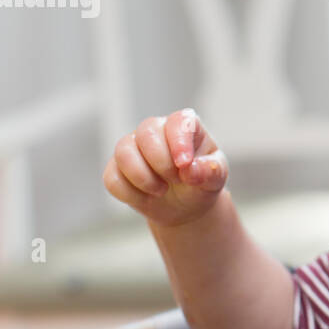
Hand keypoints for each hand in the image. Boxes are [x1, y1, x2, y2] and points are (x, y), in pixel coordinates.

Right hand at [103, 108, 229, 227]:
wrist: (186, 206)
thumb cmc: (201, 183)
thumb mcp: (215, 179)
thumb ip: (211, 172)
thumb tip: (191, 170)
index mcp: (184, 126)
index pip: (177, 121)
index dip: (178, 142)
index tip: (184, 165)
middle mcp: (156, 130)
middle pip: (146, 132)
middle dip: (161, 162)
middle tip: (176, 180)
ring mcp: (133, 147)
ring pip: (123, 151)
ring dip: (143, 177)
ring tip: (161, 190)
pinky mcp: (116, 168)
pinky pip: (112, 178)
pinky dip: (130, 194)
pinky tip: (147, 198)